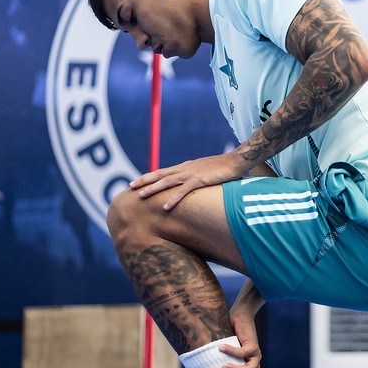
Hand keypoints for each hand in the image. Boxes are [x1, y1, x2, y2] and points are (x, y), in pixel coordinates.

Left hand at [130, 151, 250, 210]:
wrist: (237, 160)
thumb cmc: (225, 168)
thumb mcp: (207, 172)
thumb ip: (199, 178)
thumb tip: (195, 186)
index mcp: (186, 167)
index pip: (163, 171)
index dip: (149, 176)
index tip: (137, 181)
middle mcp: (185, 169)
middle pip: (160, 174)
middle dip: (144, 180)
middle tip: (130, 187)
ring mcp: (191, 174)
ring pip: (167, 182)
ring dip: (153, 189)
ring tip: (141, 196)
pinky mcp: (200, 180)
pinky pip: (183, 191)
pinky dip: (173, 199)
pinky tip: (165, 207)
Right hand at [221, 280, 265, 367]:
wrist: (240, 316)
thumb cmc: (229, 336)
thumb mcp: (225, 353)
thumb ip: (218, 362)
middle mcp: (254, 363)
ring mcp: (255, 354)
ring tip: (223, 367)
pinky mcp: (252, 344)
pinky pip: (243, 352)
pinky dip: (231, 352)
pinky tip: (220, 348)